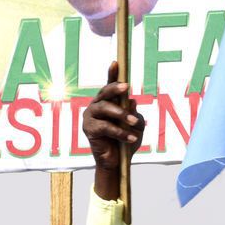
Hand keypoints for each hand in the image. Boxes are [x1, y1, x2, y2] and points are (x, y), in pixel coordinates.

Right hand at [84, 62, 142, 198]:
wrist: (117, 162)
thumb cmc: (126, 141)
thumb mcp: (135, 126)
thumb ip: (134, 114)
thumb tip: (132, 102)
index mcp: (108, 103)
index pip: (109, 86)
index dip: (112, 74)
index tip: (116, 62)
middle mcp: (96, 106)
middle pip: (104, 93)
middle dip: (114, 89)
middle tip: (126, 88)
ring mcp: (90, 117)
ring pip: (105, 109)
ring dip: (121, 114)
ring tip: (134, 122)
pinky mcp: (89, 129)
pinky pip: (106, 127)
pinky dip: (120, 132)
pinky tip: (131, 138)